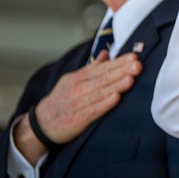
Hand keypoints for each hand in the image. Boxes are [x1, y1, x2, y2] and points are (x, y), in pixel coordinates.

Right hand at [14, 52, 142, 161]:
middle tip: (137, 65)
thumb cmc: (62, 100)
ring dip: (116, 85)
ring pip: (99, 93)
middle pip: (102, 78)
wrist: (41, 124)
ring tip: (131, 79)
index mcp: (77, 78)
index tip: (133, 57)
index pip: (101, 68)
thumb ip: (91, 68)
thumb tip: (106, 53)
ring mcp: (76, 104)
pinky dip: (104, 104)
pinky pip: (93, 110)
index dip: (118, 62)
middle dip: (121, 71)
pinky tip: (116, 98)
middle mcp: (76, 89)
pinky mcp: (77, 119)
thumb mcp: (73, 80)